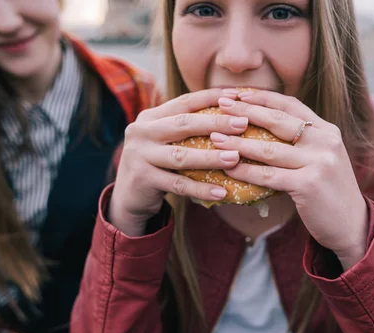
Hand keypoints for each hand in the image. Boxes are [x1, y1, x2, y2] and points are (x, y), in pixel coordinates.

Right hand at [109, 89, 244, 235]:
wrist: (129, 197)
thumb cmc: (158, 165)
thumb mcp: (167, 141)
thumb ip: (187, 128)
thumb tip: (232, 115)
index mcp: (150, 117)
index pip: (185, 102)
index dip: (211, 97)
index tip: (238, 95)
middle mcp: (142, 131)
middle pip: (184, 124)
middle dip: (216, 122)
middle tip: (243, 123)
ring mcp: (139, 155)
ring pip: (181, 155)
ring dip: (211, 157)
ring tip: (235, 158)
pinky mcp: (142, 179)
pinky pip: (178, 184)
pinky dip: (201, 189)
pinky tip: (221, 192)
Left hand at [212, 91, 368, 267]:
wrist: (351, 225)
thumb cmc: (329, 193)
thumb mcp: (322, 159)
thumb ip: (302, 142)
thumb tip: (265, 127)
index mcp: (327, 131)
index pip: (291, 105)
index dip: (262, 97)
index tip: (237, 93)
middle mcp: (325, 142)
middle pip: (278, 120)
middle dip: (245, 111)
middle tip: (220, 104)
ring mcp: (319, 162)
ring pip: (269, 149)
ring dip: (238, 143)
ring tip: (215, 138)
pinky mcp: (309, 184)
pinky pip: (269, 176)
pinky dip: (246, 171)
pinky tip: (228, 169)